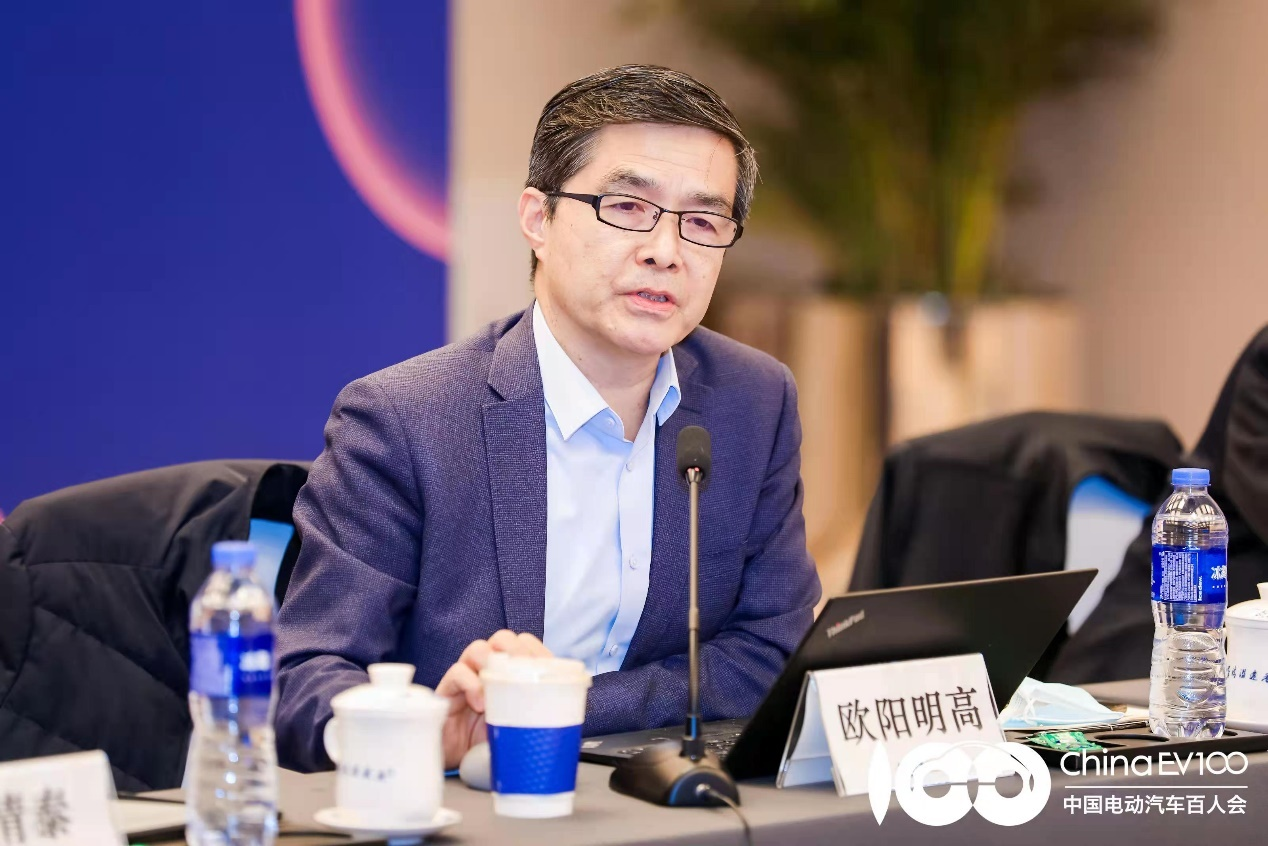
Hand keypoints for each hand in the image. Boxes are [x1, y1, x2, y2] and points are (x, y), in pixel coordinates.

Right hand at [435, 630, 552, 768]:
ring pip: (478, 648)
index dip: (538, 651)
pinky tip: (480, 704)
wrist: (459, 765)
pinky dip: (471, 684)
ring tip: (500, 688)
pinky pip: (457, 673)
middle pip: (503, 638)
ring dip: (492, 664)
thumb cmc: (491, 742)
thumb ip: (537, 718)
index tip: (549, 667)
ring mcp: (466, 677)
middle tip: (525, 672)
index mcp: (508, 673)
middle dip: (517, 649)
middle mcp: (488, 669)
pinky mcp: (446, 691)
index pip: (525, 644)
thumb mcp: (519, 728)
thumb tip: (567, 720)